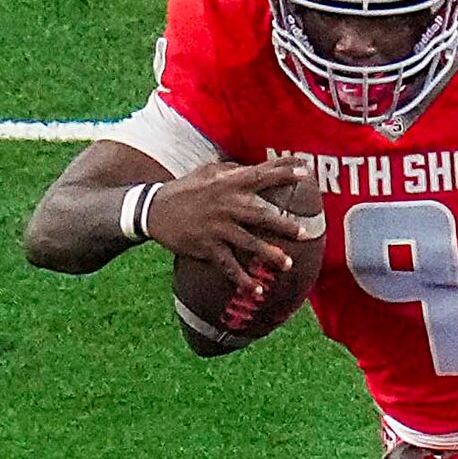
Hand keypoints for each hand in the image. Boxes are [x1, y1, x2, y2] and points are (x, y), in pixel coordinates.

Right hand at [145, 158, 316, 293]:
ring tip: (288, 264)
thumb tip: (263, 167)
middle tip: (304, 233)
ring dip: (269, 254)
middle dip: (283, 224)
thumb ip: (234, 170)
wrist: (152, 210)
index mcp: (227, 184)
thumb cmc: (186, 189)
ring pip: (248, 243)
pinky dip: (242, 279)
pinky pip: (228, 266)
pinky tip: (257, 291)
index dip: (282, 173)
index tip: (304, 173)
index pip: (259, 176)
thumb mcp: (207, 172)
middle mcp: (224, 205)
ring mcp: (216, 228)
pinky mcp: (207, 247)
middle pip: (260, 215)